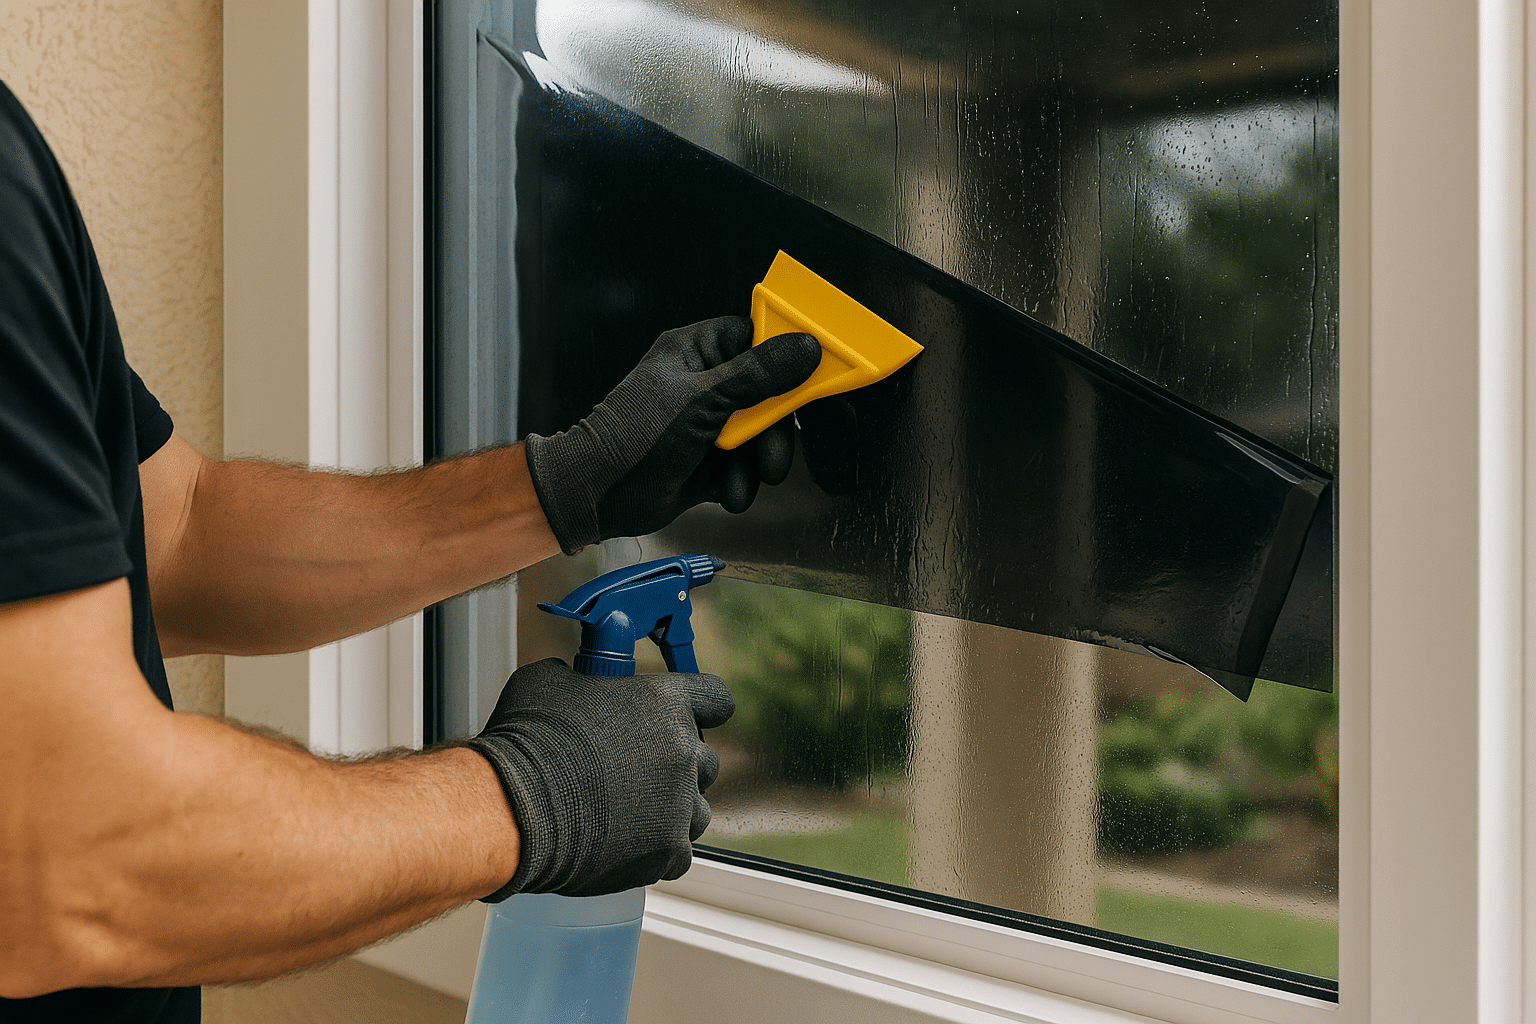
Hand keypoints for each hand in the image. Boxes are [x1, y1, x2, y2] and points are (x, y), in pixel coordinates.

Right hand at [464, 658, 734, 899]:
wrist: (511, 809)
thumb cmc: (526, 740)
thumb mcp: (547, 681)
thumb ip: (580, 678)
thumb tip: (575, 680)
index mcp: (664, 703)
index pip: (716, 698)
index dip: (703, 708)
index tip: (691, 716)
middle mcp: (682, 752)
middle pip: (705, 761)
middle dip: (678, 767)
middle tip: (638, 772)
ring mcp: (678, 806)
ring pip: (696, 810)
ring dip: (671, 811)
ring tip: (628, 813)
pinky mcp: (666, 852)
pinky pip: (677, 852)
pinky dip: (656, 850)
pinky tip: (624, 843)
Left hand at [525, 316, 821, 552]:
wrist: (596, 494)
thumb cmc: (632, 436)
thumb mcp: (701, 400)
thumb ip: (757, 375)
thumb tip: (805, 347)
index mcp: (697, 351)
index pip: (757, 339)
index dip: (787, 359)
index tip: (813, 377)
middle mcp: (704, 384)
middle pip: (767, 395)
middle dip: (772, 430)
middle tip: (771, 454)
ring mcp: (707, 423)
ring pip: (759, 436)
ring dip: (756, 463)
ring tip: (743, 479)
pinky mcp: (708, 461)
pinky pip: (744, 467)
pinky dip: (740, 482)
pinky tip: (727, 493)